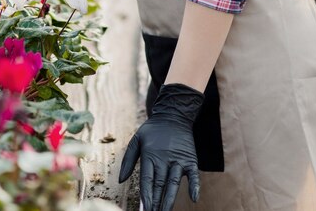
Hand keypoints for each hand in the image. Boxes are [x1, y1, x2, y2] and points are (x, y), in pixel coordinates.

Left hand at [118, 83, 203, 210]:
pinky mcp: (190, 159)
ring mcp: (179, 160)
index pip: (147, 180)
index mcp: (150, 156)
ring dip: (170, 200)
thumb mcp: (137, 139)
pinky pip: (194, 175)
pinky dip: (195, 186)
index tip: (144, 210)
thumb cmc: (153, 130)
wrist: (174, 114)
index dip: (145, 197)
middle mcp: (165, 159)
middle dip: (155, 203)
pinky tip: (194, 199)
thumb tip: (121, 180)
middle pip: (160, 185)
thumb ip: (128, 159)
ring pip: (174, 183)